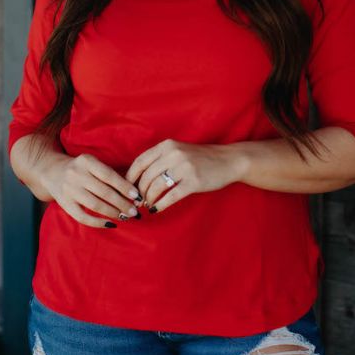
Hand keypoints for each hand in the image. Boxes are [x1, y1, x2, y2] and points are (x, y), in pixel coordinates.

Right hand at [42, 154, 142, 227]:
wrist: (52, 171)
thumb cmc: (82, 169)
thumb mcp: (93, 164)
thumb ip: (109, 174)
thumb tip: (133, 193)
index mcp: (86, 161)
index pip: (109, 176)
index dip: (124, 187)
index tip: (137, 196)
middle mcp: (76, 174)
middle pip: (104, 192)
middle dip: (122, 203)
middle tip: (135, 212)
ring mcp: (69, 190)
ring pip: (95, 205)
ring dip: (113, 213)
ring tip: (125, 217)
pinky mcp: (64, 204)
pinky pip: (83, 217)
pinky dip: (98, 222)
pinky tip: (110, 224)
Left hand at [125, 139, 241, 212]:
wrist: (227, 160)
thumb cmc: (200, 158)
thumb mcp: (178, 150)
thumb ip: (160, 159)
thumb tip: (137, 177)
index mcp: (167, 145)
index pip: (140, 161)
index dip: (130, 177)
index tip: (127, 188)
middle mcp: (174, 154)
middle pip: (146, 176)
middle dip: (139, 191)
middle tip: (138, 201)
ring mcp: (184, 167)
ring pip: (156, 186)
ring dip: (149, 199)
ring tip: (148, 205)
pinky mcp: (194, 182)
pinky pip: (171, 196)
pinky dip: (160, 205)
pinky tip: (156, 210)